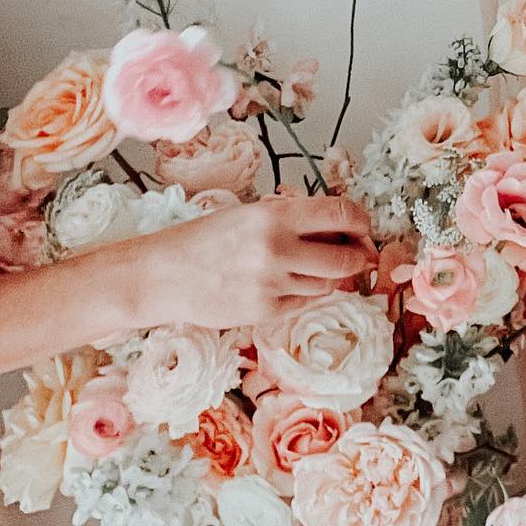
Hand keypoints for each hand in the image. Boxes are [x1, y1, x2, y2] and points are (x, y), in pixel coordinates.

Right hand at [130, 195, 375, 327]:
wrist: (163, 275)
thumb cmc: (205, 239)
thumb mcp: (250, 213)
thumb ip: (295, 217)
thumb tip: (344, 226)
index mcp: (275, 215)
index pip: (343, 214)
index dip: (362, 222)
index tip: (362, 228)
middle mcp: (277, 248)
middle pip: (347, 258)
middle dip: (358, 257)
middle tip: (356, 255)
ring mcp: (272, 284)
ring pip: (329, 284)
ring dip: (330, 276)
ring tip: (309, 266)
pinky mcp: (266, 312)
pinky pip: (305, 303)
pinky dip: (304, 294)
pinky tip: (285, 284)